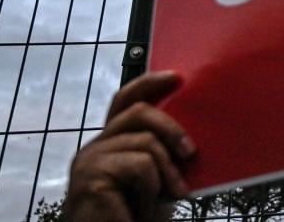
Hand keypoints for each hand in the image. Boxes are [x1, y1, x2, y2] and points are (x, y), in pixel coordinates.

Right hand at [63, 71, 195, 221]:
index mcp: (111, 143)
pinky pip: (140, 166)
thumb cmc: (133, 217)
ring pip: (146, 142)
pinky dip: (152, 190)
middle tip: (190, 152)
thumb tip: (193, 135)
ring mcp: (90, 160)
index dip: (149, 83)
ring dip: (166, 174)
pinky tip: (143, 211)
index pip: (125, 99)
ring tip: (165, 199)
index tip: (177, 76)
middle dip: (172, 128)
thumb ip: (164, 154)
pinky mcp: (90, 176)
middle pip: (139, 111)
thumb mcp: (157, 180)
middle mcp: (96, 146)